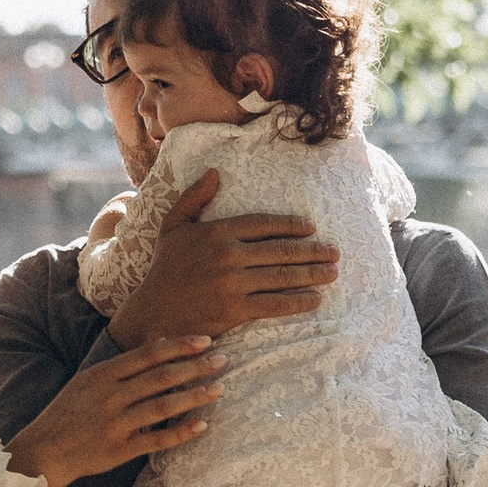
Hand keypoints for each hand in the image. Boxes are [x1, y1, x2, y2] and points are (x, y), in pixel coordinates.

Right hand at [7, 336, 219, 486]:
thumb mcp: (88, 382)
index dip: (179, 346)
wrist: (42, 452)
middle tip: (222, 360)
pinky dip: (180, 432)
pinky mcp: (119, 450)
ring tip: (218, 388)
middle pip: (160, 377)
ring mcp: (114, 424)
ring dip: (193, 396)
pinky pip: (156, 440)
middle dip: (194, 367)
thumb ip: (123, 366)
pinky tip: (201, 425)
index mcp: (102, 375)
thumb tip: (159, 342)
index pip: (148, 354)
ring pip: (162, 406)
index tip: (205, 341)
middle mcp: (109, 397)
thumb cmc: (68, 414)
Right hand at [107, 173, 337, 343]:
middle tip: (335, 252)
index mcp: (216, 232)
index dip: (290, 225)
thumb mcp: (172, 227)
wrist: (152, 314)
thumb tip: (215, 172)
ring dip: (313, 274)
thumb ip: (193, 198)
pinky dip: (298, 301)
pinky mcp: (235, 309)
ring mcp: (232, 283)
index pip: (263, 224)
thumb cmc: (164, 270)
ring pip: (282, 276)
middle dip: (313, 251)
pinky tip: (315, 299)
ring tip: (332, 273)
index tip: (310, 228)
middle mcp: (227, 255)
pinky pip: (275, 303)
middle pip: (281, 250)